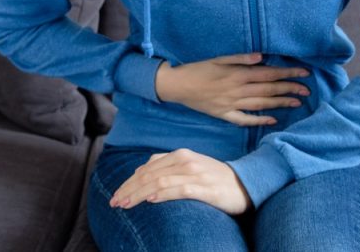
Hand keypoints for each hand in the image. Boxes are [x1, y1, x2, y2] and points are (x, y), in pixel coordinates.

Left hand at [109, 148, 251, 215]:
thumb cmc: (215, 178)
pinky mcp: (204, 187)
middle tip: (114, 202)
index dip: (129, 182)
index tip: (116, 194)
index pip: (147, 168)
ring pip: (159, 182)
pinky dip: (162, 194)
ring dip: (139, 194)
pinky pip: (179, 190)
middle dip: (129, 189)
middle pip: (149, 175)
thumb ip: (168, 165)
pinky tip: (150, 200)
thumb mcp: (191, 166)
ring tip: (125, 204)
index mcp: (180, 155)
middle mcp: (185, 161)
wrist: (245, 183)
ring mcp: (195, 173)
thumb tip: (142, 170)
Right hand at [155, 53, 309, 126]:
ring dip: (280, 103)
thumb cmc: (198, 69)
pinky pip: (245, 119)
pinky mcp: (224, 115)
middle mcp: (237, 90)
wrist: (177, 86)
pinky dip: (259, 120)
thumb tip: (262, 57)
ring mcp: (231, 104)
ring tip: (297, 102)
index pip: (268, 74)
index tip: (303, 73)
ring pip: (261, 104)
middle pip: (268, 90)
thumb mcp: (218, 58)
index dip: (287, 73)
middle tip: (307, 90)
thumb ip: (240, 58)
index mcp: (237, 74)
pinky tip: (273, 120)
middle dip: (289, 89)